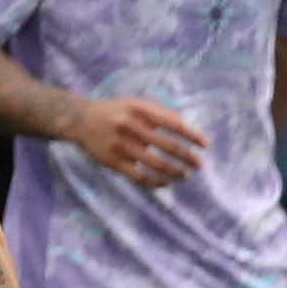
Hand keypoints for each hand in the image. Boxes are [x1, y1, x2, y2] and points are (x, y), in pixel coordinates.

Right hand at [69, 95, 205, 186]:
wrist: (81, 120)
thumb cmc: (117, 111)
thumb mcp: (137, 104)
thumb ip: (160, 114)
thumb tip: (188, 130)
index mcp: (140, 109)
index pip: (173, 123)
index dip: (192, 135)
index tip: (205, 144)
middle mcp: (131, 126)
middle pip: (167, 146)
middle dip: (187, 157)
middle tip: (199, 165)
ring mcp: (121, 145)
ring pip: (155, 164)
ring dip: (174, 172)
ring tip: (185, 175)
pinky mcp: (113, 162)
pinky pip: (139, 177)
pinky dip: (155, 182)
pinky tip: (165, 183)